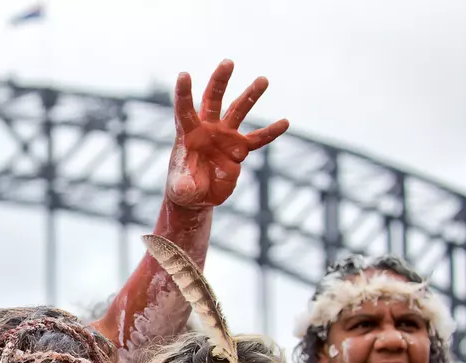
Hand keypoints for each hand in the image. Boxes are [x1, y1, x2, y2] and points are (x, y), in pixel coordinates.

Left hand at [166, 60, 288, 208]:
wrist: (197, 197)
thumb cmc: (183, 189)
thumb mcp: (181, 190)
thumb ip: (182, 186)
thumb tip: (185, 188)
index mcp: (188, 134)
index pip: (185, 110)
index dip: (184, 93)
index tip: (183, 74)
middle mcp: (207, 129)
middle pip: (213, 100)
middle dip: (219, 81)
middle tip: (228, 62)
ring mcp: (225, 137)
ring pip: (238, 110)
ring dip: (250, 95)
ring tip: (263, 79)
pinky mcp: (239, 149)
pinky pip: (258, 139)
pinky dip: (270, 132)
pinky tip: (284, 122)